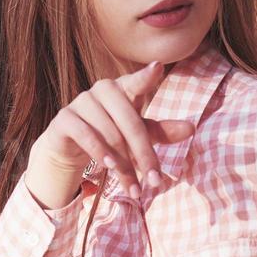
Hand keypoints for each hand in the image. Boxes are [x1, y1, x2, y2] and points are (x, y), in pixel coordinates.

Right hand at [24, 60, 194, 208]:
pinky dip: (100, 153)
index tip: (158, 67)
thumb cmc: (110, 134)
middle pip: (131, 122)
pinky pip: (87, 136)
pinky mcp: (65, 118)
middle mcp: (103, 90)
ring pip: (111, 135)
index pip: (137, 81)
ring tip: (134, 189)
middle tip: (155, 182)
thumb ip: (161, 131)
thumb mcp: (138, 134)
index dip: (146, 76)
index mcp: (124, 88)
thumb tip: (191, 129)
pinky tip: (109, 168)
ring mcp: (82, 101)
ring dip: (124, 166)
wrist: (70, 146)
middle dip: (144, 155)